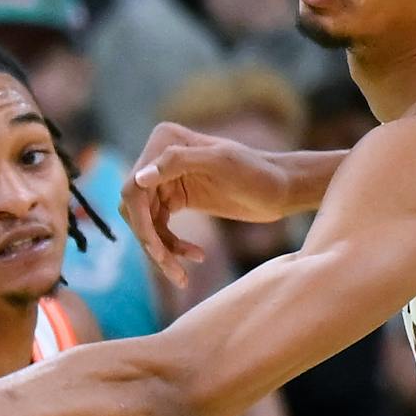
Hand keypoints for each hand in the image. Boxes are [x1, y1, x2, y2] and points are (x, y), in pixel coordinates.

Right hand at [119, 124, 298, 288]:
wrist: (282, 189)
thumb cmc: (258, 172)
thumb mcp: (221, 163)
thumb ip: (178, 162)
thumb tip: (139, 178)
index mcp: (165, 140)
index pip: (133, 187)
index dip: (139, 221)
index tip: (156, 250)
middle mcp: (159, 158)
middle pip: (135, 209)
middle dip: (150, 241)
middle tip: (170, 268)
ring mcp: (166, 180)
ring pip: (145, 223)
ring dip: (161, 250)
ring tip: (182, 275)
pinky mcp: (176, 200)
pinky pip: (159, 229)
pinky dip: (172, 247)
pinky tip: (195, 257)